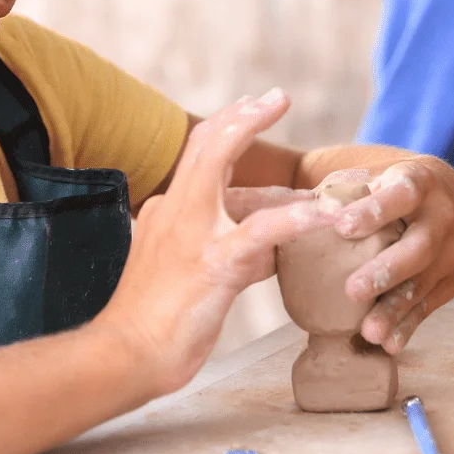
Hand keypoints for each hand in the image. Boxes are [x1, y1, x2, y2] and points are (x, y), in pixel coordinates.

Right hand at [91, 89, 342, 397]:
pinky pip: (264, 230)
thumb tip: (265, 250)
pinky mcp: (214, 263)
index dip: (227, 127)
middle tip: (276, 97)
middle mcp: (175, 211)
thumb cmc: (153, 323)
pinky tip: (329, 216)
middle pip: (208, 144)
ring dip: (268, 148)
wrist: (124, 356)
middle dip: (244, 116)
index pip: (198, 157)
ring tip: (310, 150)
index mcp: (167, 212)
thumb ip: (223, 250)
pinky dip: (300, 217)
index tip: (251, 106)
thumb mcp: (187, 274)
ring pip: (225, 167)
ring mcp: (192, 233)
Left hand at [331, 156, 453, 354]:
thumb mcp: (374, 176)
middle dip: (387, 270)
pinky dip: (408, 325)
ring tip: (369, 332)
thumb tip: (297, 210)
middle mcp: (445, 217)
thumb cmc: (391, 187)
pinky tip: (389, 343)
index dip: (374, 211)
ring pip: (424, 283)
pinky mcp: (452, 280)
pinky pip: (429, 305)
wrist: (445, 195)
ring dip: (396, 309)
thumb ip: (344, 191)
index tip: (342, 228)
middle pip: (419, 247)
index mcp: (421, 182)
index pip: (401, 194)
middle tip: (353, 291)